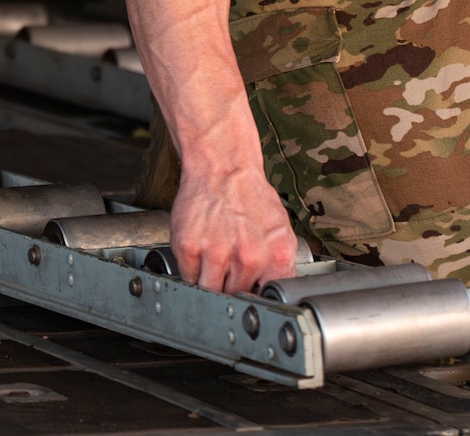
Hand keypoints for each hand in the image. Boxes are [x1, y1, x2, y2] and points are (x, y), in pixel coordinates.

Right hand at [169, 161, 299, 294]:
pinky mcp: (189, 247)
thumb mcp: (280, 229)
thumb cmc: (250, 195)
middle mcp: (248, 257)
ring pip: (211, 293)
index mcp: (276, 255)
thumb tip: (276, 293)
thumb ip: (280, 264)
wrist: (223, 166)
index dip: (259, 303)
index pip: (270, 301)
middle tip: (230, 274)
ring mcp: (216, 253)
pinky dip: (192, 271)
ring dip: (211, 284)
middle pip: (237, 299)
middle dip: (233, 291)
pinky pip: (188, 277)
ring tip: (215, 263)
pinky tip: (201, 252)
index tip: (253, 301)